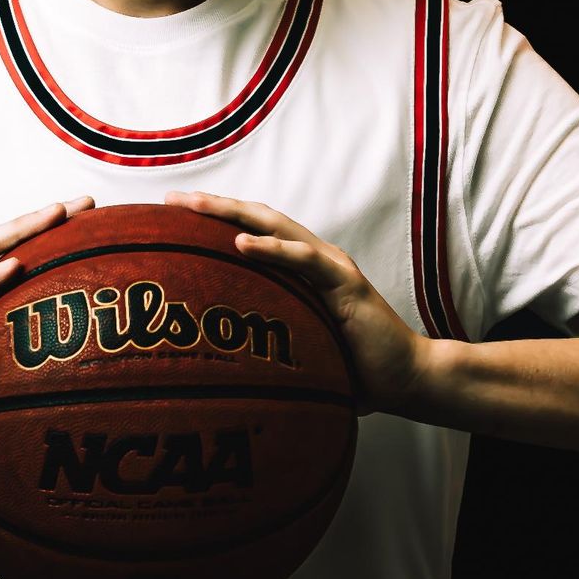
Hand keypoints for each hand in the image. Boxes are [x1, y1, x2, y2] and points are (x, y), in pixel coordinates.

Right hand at [0, 195, 95, 451]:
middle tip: (88, 203)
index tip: (93, 220)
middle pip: (3, 239)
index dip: (51, 234)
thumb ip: (16, 367)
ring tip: (55, 214)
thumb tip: (70, 386)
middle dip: (45, 217)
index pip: (14, 252)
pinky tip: (15, 266)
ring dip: (19, 229)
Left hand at [163, 190, 425, 417]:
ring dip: (233, 214)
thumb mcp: (301, 352)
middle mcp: (314, 259)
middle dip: (213, 205)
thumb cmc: (355, 371)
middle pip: (256, 220)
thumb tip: (221, 370)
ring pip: (275, 227)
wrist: (409, 379)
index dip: (215, 220)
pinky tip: (240, 243)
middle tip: (170, 199)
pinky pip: (303, 261)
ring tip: (195, 205)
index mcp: (301, 270)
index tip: (171, 216)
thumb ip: (269, 347)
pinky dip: (272, 249)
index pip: (252, 233)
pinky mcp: (345, 284)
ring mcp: (330, 267)